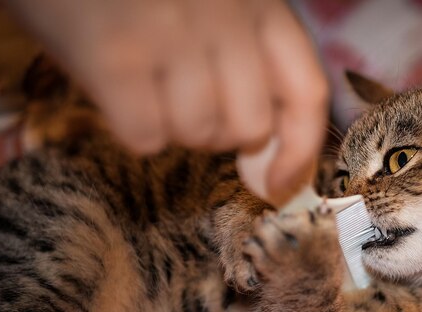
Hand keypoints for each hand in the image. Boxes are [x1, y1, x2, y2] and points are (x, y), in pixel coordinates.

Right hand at [0, 0, 328, 195]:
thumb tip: (269, 175)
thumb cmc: (152, 0)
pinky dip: (133, 128)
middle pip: (251, 127)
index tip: (276, 185)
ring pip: (198, 135)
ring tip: (151, 86)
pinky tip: (121, 91)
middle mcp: (224, 15)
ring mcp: (170, 33)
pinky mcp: (115, 56)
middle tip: (187, 103)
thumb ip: (257, 81)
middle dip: (219, 134)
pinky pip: (146, 138)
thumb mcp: (221, 20)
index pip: (306, 93)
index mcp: (262, 5)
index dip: (299, 151)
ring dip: (174, 128)